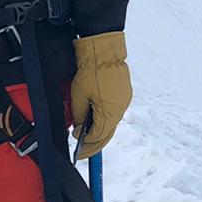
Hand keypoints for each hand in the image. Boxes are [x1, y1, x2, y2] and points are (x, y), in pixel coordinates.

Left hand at [69, 31, 130, 160]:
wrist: (103, 49)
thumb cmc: (90, 69)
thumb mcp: (77, 96)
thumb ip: (78, 116)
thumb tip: (78, 128)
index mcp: (110, 112)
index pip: (98, 137)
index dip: (87, 146)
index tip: (79, 152)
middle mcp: (120, 109)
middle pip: (107, 133)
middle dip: (95, 143)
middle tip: (84, 150)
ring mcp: (124, 101)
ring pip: (111, 123)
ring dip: (100, 130)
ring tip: (87, 136)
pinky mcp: (124, 93)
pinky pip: (114, 111)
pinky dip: (105, 118)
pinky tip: (95, 119)